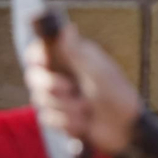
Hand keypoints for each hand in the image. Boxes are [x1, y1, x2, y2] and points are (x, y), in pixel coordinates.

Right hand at [23, 24, 140, 155]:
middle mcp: (61, 75)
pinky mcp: (57, 116)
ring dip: (65, 108)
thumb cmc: (117, 96)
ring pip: (40, 100)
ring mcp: (58, 97)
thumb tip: (66, 28)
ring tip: (86, 110)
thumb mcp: (98, 73)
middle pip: (34, 77)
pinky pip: (47, 118)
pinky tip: (83, 123)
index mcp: (72, 58)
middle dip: (50, 86)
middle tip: (70, 89)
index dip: (36, 56)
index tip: (43, 63)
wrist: (124, 130)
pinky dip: (66, 122)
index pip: (41, 51)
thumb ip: (77, 54)